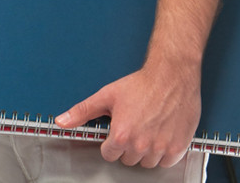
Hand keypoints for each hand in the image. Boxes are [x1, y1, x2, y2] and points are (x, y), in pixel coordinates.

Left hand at [55, 57, 201, 167]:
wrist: (171, 76)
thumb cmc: (141, 84)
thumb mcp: (106, 95)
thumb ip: (82, 111)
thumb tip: (62, 121)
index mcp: (122, 135)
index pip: (109, 155)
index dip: (110, 142)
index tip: (116, 131)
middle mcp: (141, 145)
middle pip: (128, 159)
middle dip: (127, 145)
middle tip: (132, 125)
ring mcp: (161, 148)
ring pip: (147, 163)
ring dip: (145, 150)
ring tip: (146, 128)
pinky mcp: (177, 148)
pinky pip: (166, 162)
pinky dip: (163, 152)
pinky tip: (160, 134)